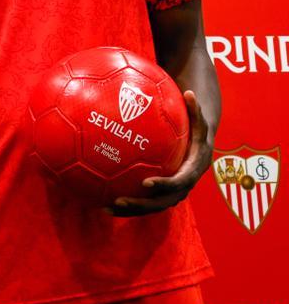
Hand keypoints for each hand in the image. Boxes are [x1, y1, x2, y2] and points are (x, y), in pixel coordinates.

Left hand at [111, 90, 212, 216]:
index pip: (180, 181)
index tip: (146, 182)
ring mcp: (172, 193)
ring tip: (105, 208)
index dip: (164, 184)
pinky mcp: (161, 194)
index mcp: (193, 170)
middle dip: (141, 205)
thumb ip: (195, 109)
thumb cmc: (195, 129)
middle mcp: (183, 186)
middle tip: (119, 201)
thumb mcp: (199, 119)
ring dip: (130, 211)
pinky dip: (127, 204)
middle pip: (162, 202)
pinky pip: (144, 201)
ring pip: (151, 206)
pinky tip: (102, 201)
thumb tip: (190, 93)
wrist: (201, 146)